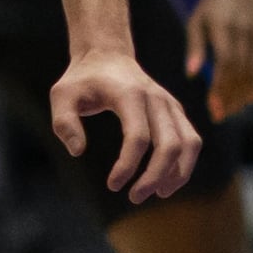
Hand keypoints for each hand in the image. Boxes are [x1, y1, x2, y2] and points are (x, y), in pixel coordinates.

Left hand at [48, 48, 199, 204]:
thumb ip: (64, 122)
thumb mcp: (61, 95)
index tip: (113, 185)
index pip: (138, 136)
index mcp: (130, 94)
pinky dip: (185, 163)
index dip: (127, 165)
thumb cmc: (82, 80)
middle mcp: (156, 98)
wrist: (107, 55)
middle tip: (134, 197)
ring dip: (178, 173)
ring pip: (189, 143)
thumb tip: (78, 152)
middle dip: (154, 176)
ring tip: (159, 194)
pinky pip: (191, 140)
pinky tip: (167, 181)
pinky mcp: (176, 110)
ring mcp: (170, 103)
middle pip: (169, 144)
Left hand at [186, 0, 252, 120]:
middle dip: (232, 97)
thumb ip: (194, 47)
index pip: (227, 65)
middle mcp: (247, 34)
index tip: (213, 108)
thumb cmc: (212, 5)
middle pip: (243, 73)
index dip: (221, 88)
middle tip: (220, 114)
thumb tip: (191, 74)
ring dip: (247, 94)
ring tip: (233, 108)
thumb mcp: (196, 21)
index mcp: (226, 29)